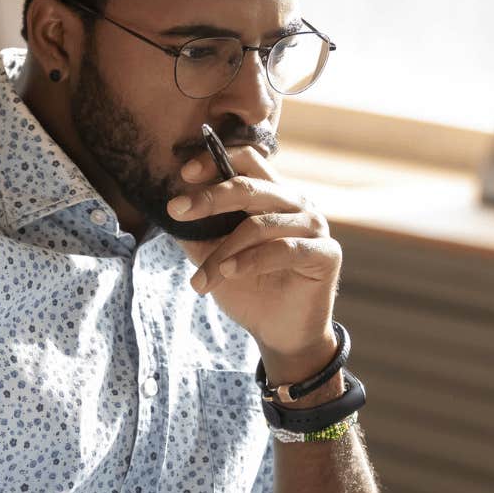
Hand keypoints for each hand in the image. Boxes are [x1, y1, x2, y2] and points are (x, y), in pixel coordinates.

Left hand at [169, 145, 340, 380]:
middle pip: (250, 186)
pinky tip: (228, 272)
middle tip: (177, 211)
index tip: (184, 174)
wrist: (278, 333)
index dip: (216, 159)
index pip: (248, 160)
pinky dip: (251, 261)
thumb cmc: (249, 289)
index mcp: (272, 195)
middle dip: (210, 198)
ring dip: (223, 250)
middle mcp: (295, 203)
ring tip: (201, 279)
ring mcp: (313, 226)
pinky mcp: (325, 253)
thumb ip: (196, 233)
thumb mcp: (213, 257)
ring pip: (260, 224)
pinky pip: (284, 249)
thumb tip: (168, 211)